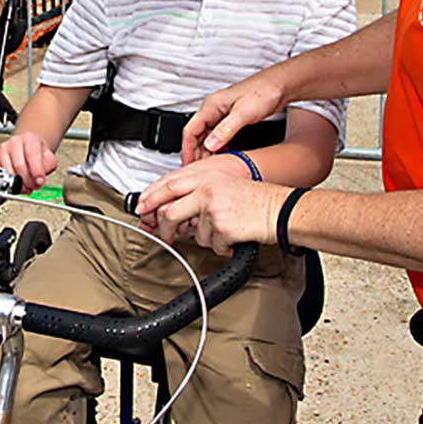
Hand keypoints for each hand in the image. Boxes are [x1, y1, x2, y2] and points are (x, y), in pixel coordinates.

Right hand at [0, 131, 57, 192]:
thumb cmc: (38, 154)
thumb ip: (47, 168)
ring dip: (18, 184)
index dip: (36, 171)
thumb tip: (39, 180)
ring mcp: (3, 150)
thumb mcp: (49, 159)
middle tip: (34, 186)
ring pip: (8, 172)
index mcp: (29, 138)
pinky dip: (8, 184)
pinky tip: (17, 185)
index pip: (32, 155)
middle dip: (28, 180)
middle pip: (19, 165)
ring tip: (26, 186)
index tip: (40, 182)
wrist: (27, 148)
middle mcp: (14, 142)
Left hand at [135, 163, 287, 254]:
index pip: (168, 185)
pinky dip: (222, 247)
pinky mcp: (221, 227)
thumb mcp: (223, 185)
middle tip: (165, 236)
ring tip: (224, 230)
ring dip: (207, 238)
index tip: (142, 208)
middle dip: (163, 228)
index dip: (151, 198)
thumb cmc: (256, 199)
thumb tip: (174, 212)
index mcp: (206, 176)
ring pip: (193, 233)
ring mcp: (213, 208)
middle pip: (170, 211)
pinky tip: (234, 237)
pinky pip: (212, 245)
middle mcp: (207, 189)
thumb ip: (197, 194)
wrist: (280, 210)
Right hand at [182, 75, 287, 163]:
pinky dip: (217, 148)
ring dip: (206, 152)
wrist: (280, 85)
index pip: (190, 131)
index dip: (187, 150)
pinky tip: (222, 157)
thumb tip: (210, 144)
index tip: (188, 165)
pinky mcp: (232, 120)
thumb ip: (225, 129)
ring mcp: (222, 115)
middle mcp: (214, 110)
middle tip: (198, 171)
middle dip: (195, 154)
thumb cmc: (264, 92)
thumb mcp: (243, 113)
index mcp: (211, 106)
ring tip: (209, 168)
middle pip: (196, 136)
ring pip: (207, 137)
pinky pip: (218, 136)